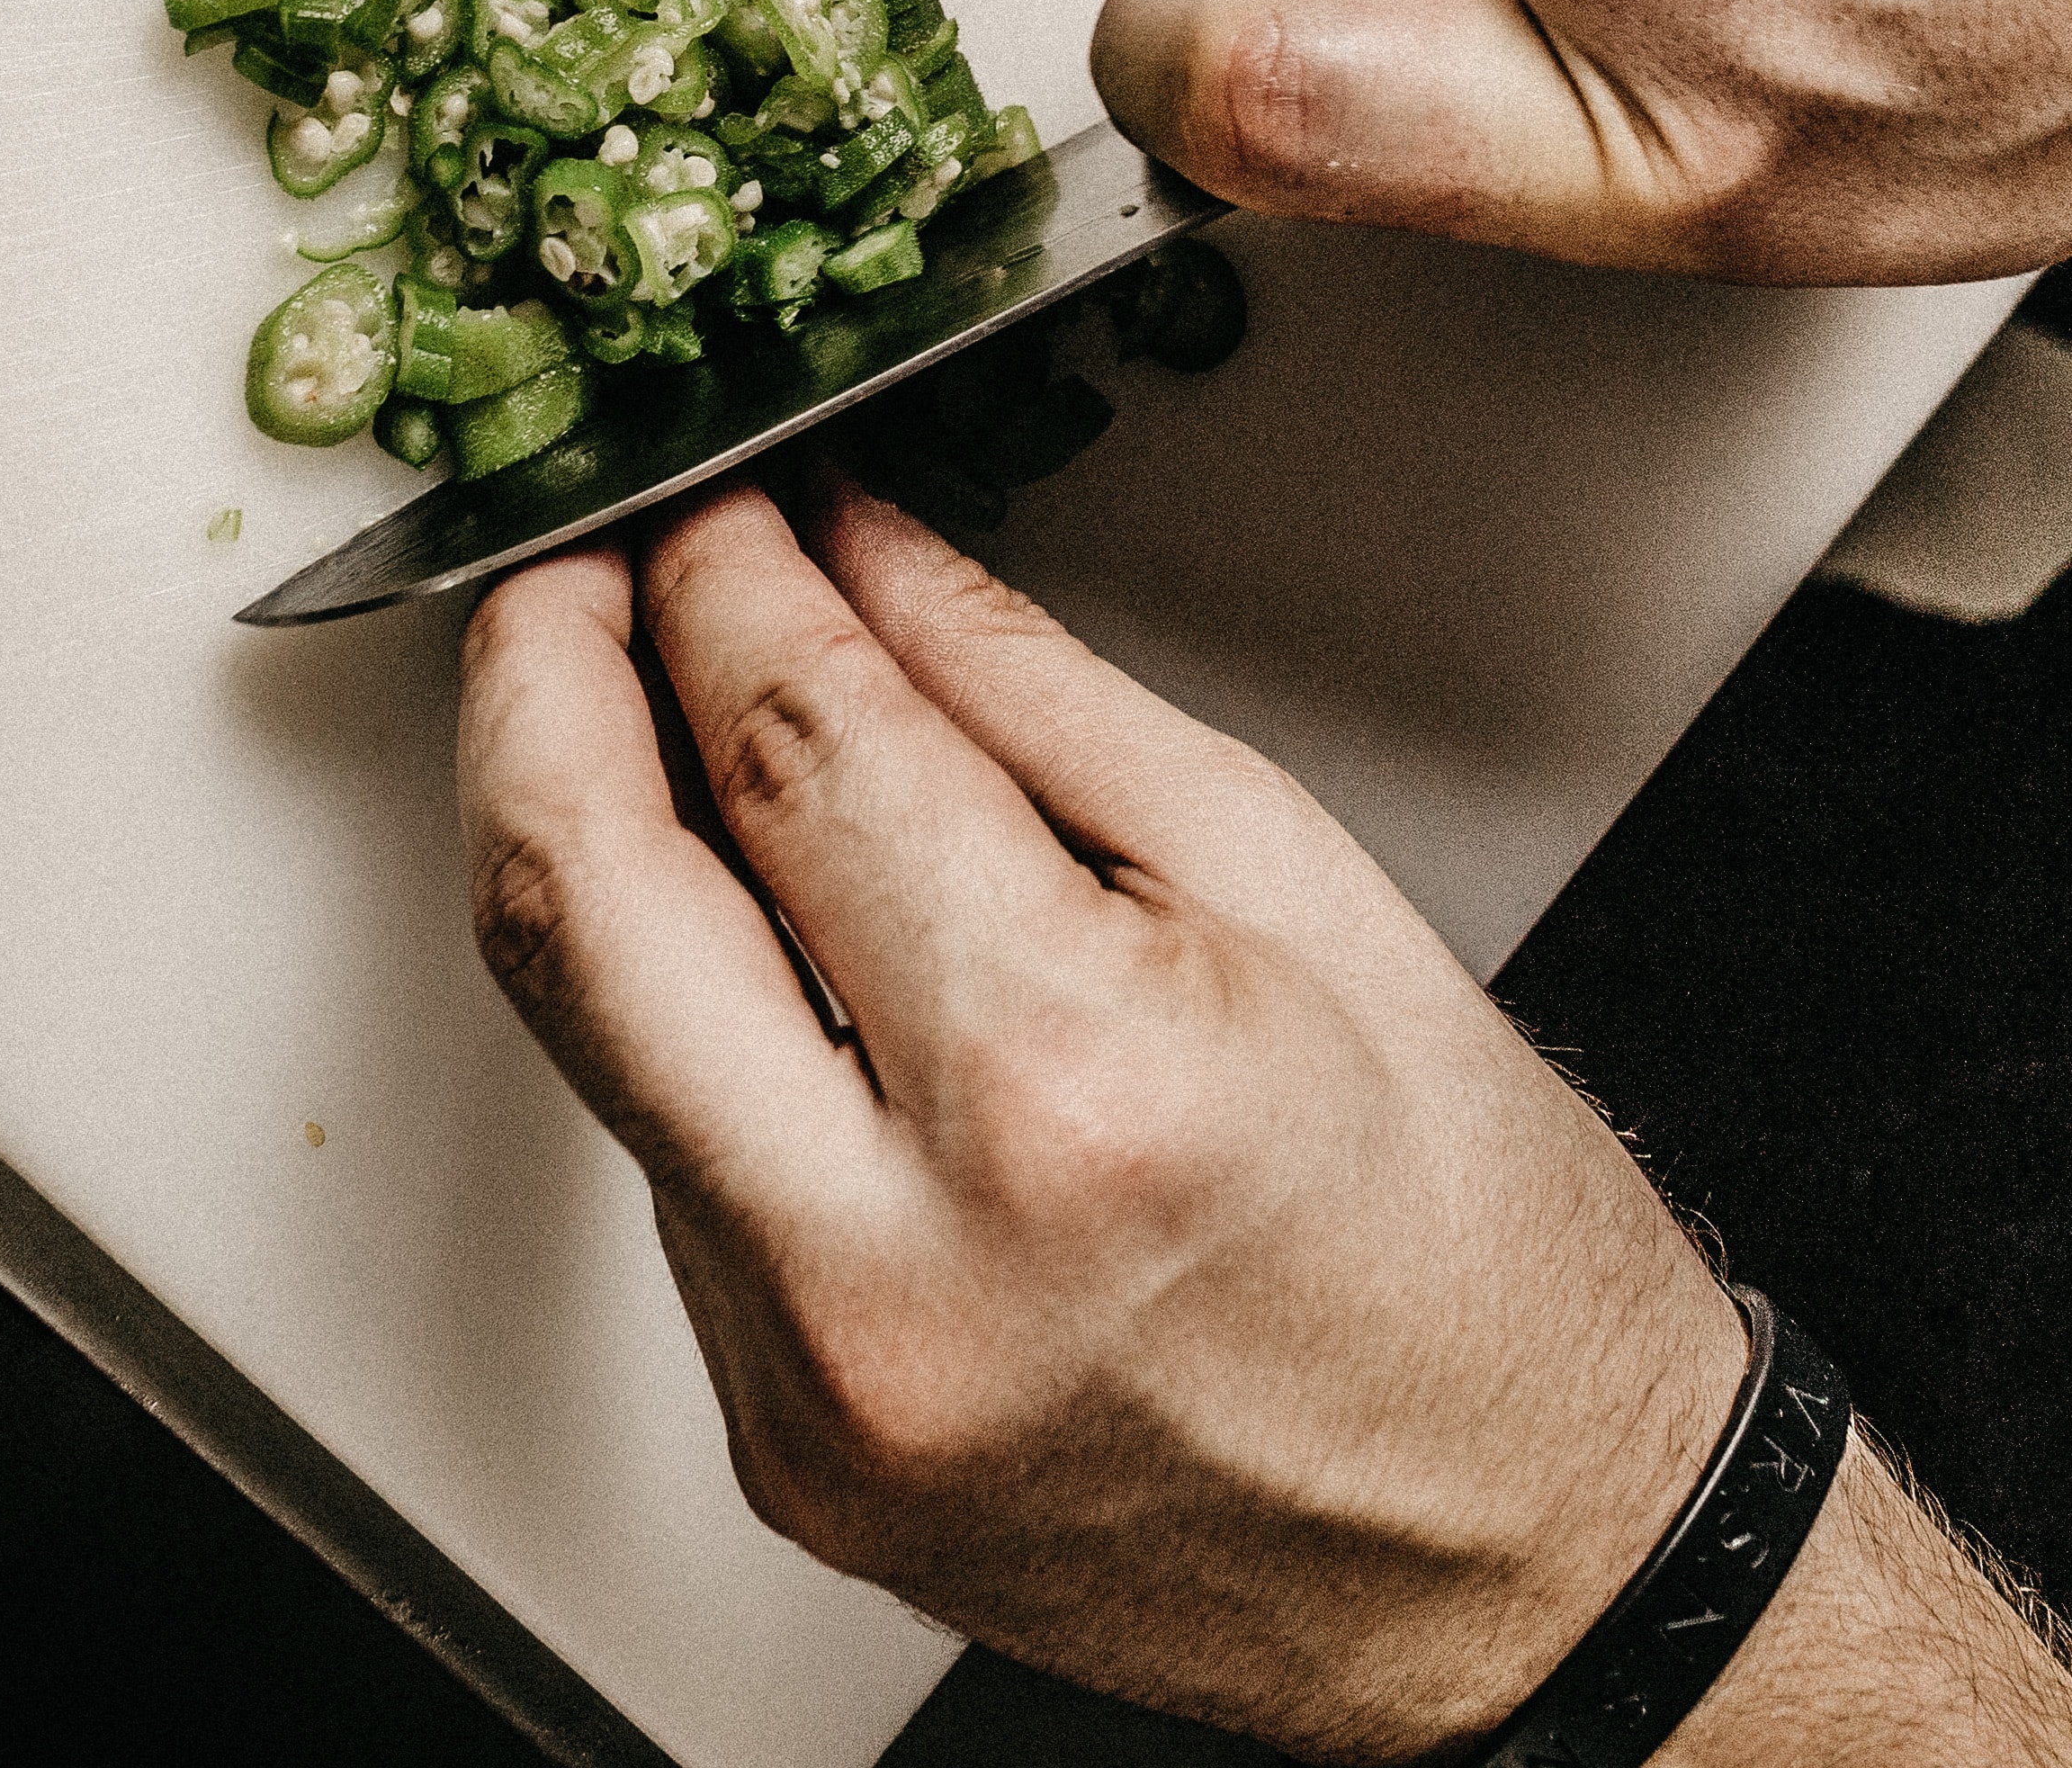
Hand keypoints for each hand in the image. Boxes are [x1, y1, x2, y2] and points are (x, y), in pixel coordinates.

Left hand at [456, 479, 2071, 1759]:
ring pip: (586, 1045)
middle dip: (537, 684)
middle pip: (576, 901)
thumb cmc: (1480, 1259)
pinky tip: (770, 949)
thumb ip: (1030, 699)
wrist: (1533, 1568)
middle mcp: (903, 1265)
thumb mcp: (1296, 889)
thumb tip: (859, 557)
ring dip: (591, 849)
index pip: (790, 750)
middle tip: (576, 573)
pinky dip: (692, 1028)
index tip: (727, 502)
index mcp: (1066, 1090)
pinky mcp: (786, 1455)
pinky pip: (672, 1180)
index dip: (725, 580)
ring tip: (651, 717)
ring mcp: (819, 1388)